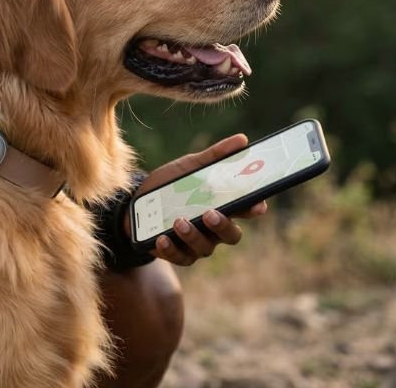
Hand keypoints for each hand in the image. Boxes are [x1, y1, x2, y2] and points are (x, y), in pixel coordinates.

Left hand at [128, 134, 268, 266]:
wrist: (138, 201)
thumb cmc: (172, 184)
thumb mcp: (190, 167)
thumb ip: (215, 156)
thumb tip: (242, 139)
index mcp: (223, 207)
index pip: (247, 210)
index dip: (255, 209)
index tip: (257, 206)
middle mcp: (215, 229)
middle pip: (231, 235)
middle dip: (222, 226)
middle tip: (210, 213)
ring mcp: (197, 244)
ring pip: (205, 248)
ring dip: (193, 235)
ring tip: (179, 221)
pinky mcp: (177, 253)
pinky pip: (179, 257)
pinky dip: (171, 249)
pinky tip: (162, 238)